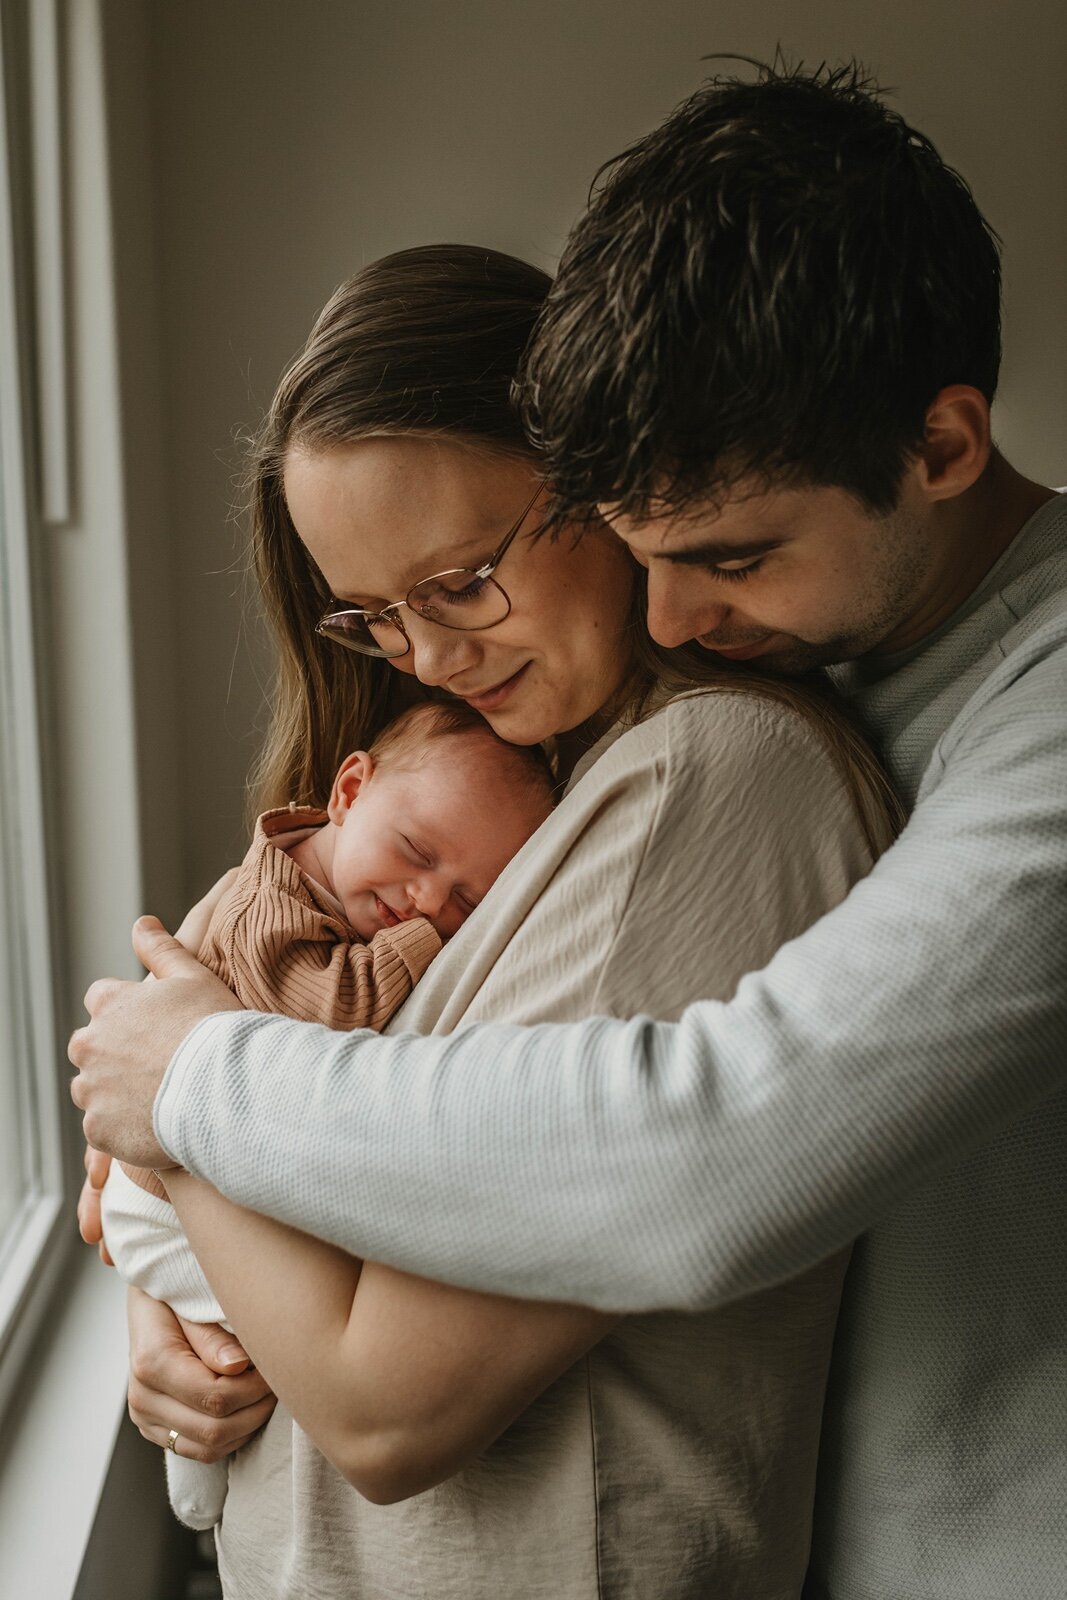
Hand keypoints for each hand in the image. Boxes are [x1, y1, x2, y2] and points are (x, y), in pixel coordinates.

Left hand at [76, 870, 238, 1252]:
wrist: (225, 1089)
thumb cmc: (214, 1028)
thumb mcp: (193, 976)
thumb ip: (161, 948)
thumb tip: (142, 922)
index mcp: (109, 1004)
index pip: (102, 1000)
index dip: (131, 1012)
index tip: (158, 1027)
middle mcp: (90, 1044)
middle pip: (90, 1047)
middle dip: (114, 1053)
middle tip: (160, 1065)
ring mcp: (92, 1090)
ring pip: (93, 1089)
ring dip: (115, 1091)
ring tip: (160, 1097)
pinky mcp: (99, 1130)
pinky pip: (102, 1129)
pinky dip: (122, 1128)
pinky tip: (156, 1123)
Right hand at [126, 1287, 276, 1461]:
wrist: (148, 1299)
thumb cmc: (175, 1294)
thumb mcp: (191, 1300)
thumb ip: (212, 1336)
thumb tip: (239, 1365)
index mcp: (152, 1362)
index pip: (215, 1396)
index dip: (254, 1387)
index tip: (272, 1365)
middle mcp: (142, 1396)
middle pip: (215, 1428)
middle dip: (256, 1408)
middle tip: (275, 1379)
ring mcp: (145, 1417)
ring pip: (210, 1447)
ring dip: (247, 1425)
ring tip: (262, 1391)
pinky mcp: (154, 1429)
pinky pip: (199, 1452)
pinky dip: (230, 1437)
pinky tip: (244, 1406)